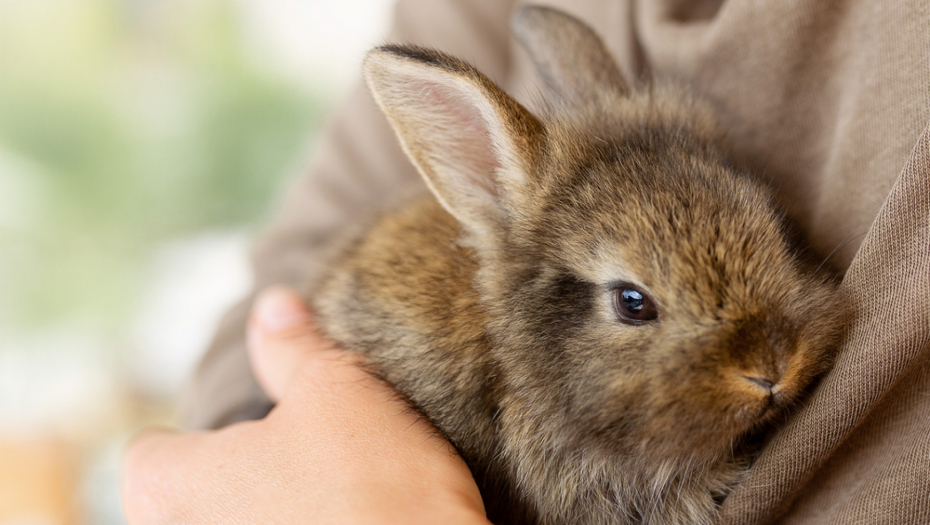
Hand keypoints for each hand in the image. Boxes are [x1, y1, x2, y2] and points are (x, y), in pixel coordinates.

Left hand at [121, 287, 489, 524]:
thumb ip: (294, 347)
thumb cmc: (375, 491)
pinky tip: (348, 524)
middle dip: (236, 476)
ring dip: (269, 511)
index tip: (248, 431)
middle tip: (298, 459)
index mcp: (173, 487)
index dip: (196, 436)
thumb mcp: (340, 392)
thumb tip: (274, 306)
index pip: (150, 453)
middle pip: (191, 497)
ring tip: (329, 499)